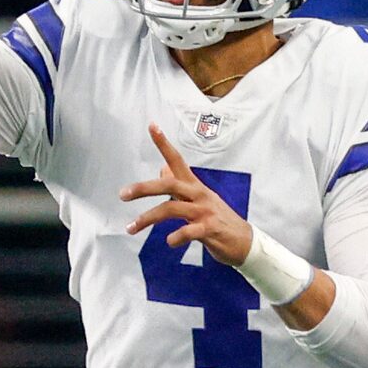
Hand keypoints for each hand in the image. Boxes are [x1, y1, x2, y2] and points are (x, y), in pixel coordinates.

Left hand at [120, 126, 251, 267]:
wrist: (245, 242)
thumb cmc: (218, 220)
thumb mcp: (199, 199)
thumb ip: (180, 185)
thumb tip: (162, 168)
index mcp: (195, 186)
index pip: (178, 160)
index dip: (164, 143)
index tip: (152, 126)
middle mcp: (199, 195)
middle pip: (169, 184)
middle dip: (144, 188)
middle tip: (123, 194)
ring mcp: (205, 212)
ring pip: (172, 208)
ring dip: (148, 218)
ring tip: (131, 227)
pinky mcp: (210, 229)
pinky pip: (189, 231)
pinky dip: (176, 237)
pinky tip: (169, 242)